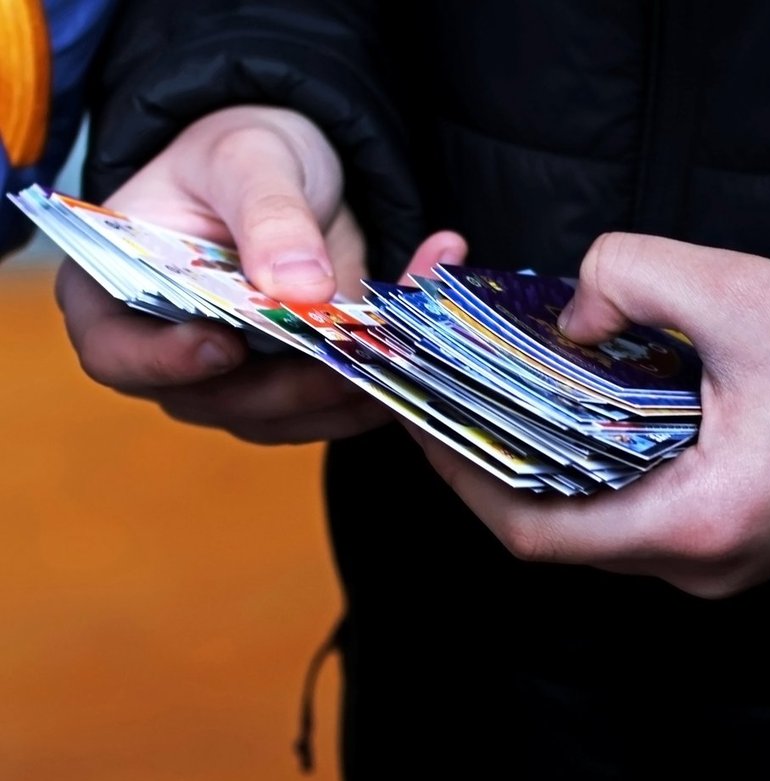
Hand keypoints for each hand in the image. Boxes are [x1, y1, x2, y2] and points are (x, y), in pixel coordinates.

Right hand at [55, 105, 465, 443]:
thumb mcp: (250, 160)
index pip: (118, 355)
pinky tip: (430, 321)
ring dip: (359, 381)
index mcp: (116, 294)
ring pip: (295, 412)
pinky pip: (346, 404)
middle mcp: (170, 354)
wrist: (294, 173)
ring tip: (415, 326)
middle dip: (298, 378)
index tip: (223, 345)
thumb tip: (297, 285)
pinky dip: (393, 373)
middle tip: (360, 342)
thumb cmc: (241, 157)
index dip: (164, 362)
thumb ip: (268, 216)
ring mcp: (237, 384)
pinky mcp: (301, 393)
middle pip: (222, 399)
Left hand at [411, 233, 769, 597]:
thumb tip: (573, 311)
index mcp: (697, 526)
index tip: (424, 414)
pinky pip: (643, 514)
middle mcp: (704, 569)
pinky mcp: (742, 542)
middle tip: (460, 386)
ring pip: (600, 524)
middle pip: (560, 530)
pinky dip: (601, 464)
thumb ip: (630, 274)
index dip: (461, 472)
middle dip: (498, 456)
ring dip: (550, 458)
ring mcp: (725, 565)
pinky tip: (592, 402)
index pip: (533, 529)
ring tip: (515, 385)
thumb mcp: (740, 291)